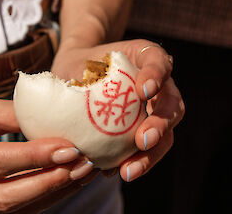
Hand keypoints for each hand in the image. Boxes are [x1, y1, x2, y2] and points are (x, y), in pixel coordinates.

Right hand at [0, 75, 97, 212]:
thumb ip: (16, 115)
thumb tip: (60, 124)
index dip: (34, 158)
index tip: (69, 148)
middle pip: (2, 196)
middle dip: (48, 182)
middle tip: (81, 164)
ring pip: (9, 207)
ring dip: (49, 192)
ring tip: (80, 173)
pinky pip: (9, 207)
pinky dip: (39, 196)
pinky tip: (63, 181)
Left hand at [52, 39, 184, 181]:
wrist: (79, 78)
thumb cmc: (78, 66)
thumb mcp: (76, 61)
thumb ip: (78, 71)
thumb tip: (59, 94)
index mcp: (144, 59)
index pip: (158, 60)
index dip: (156, 75)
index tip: (143, 91)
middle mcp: (157, 85)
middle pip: (172, 104)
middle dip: (161, 124)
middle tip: (143, 141)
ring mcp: (154, 110)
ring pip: (166, 134)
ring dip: (151, 155)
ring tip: (128, 171)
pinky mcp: (143, 131)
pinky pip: (146, 150)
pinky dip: (135, 162)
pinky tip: (113, 172)